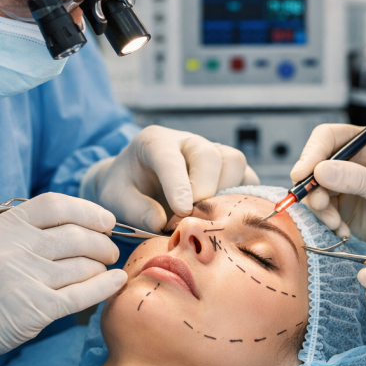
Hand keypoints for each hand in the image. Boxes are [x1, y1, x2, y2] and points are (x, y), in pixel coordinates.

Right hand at [0, 193, 127, 365]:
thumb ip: (24, 229)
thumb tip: (75, 223)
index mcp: (4, 227)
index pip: (56, 205)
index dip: (88, 210)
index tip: (105, 220)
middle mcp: (15, 249)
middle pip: (76, 236)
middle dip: (102, 242)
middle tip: (109, 249)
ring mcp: (25, 279)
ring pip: (83, 266)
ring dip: (101, 266)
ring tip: (104, 268)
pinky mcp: (34, 309)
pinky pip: (82, 294)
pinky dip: (105, 286)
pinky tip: (116, 281)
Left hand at [81, 125, 259, 231]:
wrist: (135, 187)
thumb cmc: (126, 191)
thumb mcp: (117, 200)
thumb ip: (136, 211)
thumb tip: (163, 223)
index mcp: (154, 142)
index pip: (170, 156)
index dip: (178, 184)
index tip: (181, 211)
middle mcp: (187, 143)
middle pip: (210, 156)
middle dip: (204, 190)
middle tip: (190, 217)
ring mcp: (211, 154)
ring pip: (234, 163)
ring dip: (225, 193)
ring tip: (205, 217)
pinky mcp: (228, 171)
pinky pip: (248, 179)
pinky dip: (241, 198)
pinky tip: (224, 217)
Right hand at [291, 124, 365, 270]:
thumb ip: (356, 179)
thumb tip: (320, 170)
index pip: (328, 137)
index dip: (312, 152)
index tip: (303, 173)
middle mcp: (352, 160)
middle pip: (314, 164)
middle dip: (312, 186)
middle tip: (319, 205)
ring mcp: (343, 183)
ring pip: (314, 189)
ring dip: (319, 208)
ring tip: (335, 223)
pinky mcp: (340, 205)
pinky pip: (320, 210)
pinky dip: (326, 222)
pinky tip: (342, 230)